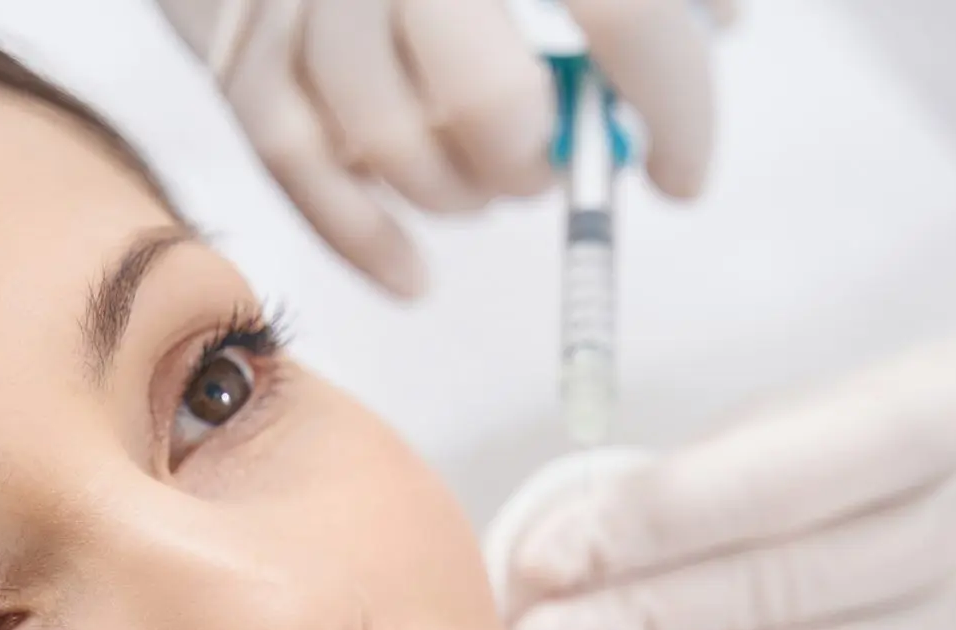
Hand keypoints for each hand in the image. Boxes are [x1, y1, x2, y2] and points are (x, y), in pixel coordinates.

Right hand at [157, 0, 722, 295]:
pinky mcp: (235, 50)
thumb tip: (721, 25)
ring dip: (454, 196)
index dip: (673, 112)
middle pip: (494, 104)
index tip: (681, 174)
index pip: (626, 19)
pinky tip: (414, 277)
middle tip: (544, 168)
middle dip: (532, 164)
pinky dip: (364, 241)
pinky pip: (300, 170)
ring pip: (393, 146)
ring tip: (479, 186)